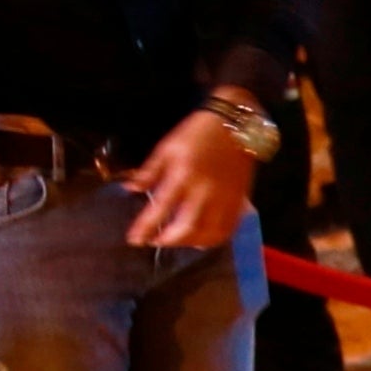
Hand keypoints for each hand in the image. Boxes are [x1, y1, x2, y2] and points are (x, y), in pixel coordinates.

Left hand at [124, 112, 254, 256]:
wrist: (235, 127)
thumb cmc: (197, 134)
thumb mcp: (167, 148)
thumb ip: (150, 171)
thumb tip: (131, 189)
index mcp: (183, 175)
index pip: (161, 208)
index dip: (146, 227)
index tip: (134, 239)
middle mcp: (205, 192)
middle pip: (189, 228)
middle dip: (170, 241)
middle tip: (157, 241)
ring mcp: (225, 199)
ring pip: (211, 233)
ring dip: (192, 243)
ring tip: (179, 241)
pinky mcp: (239, 202)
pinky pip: (229, 229)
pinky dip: (214, 239)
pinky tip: (203, 238)